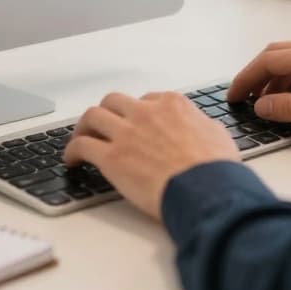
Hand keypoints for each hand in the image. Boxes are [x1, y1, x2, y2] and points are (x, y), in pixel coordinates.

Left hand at [64, 92, 239, 220]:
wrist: (206, 189)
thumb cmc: (216, 168)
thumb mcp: (218, 135)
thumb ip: (202, 126)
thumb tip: (200, 129)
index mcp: (172, 104)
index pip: (146, 100)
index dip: (137, 113)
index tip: (134, 123)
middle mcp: (146, 112)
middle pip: (114, 102)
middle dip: (107, 113)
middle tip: (103, 127)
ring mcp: (127, 132)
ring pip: (92, 116)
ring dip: (84, 127)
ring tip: (80, 139)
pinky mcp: (112, 157)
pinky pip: (82, 146)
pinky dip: (72, 151)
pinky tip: (72, 160)